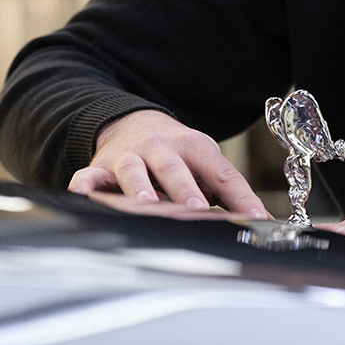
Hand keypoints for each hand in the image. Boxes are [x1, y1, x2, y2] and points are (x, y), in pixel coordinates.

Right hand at [67, 110, 270, 218]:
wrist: (133, 123)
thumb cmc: (178, 154)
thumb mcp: (206, 163)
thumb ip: (231, 193)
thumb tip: (261, 221)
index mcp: (195, 147)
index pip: (221, 173)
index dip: (239, 196)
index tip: (254, 218)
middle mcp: (161, 148)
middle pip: (175, 169)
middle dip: (185, 189)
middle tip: (196, 208)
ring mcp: (129, 157)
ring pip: (133, 172)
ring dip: (141, 188)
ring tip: (148, 206)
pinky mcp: (101, 168)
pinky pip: (88, 176)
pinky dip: (84, 187)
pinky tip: (83, 196)